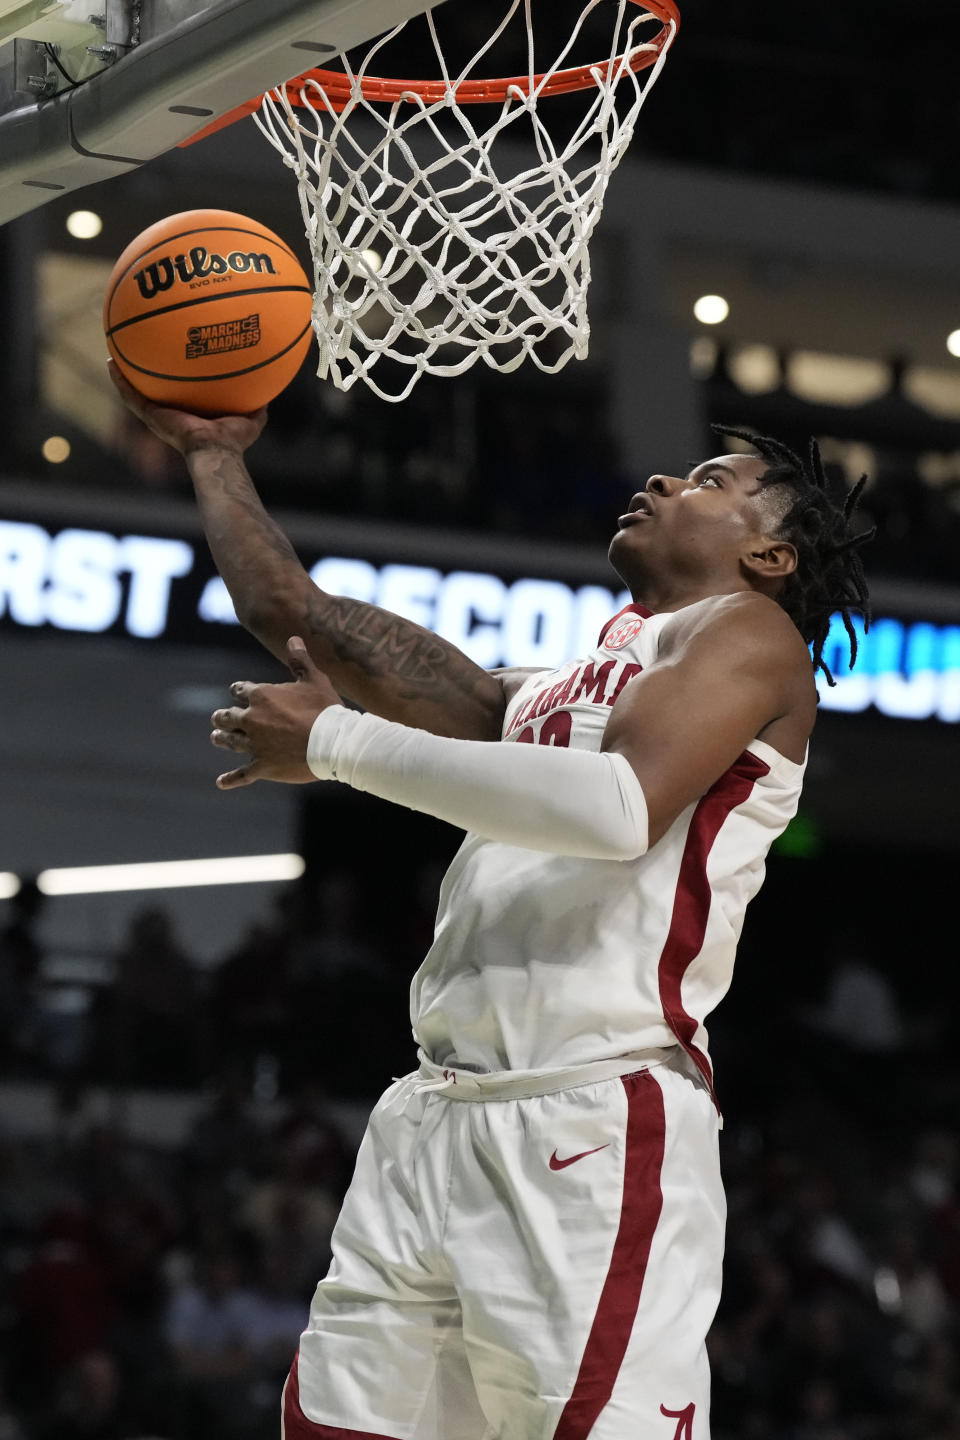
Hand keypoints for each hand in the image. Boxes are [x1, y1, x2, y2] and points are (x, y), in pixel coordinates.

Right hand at [108, 359, 267, 456]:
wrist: (216, 451)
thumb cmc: (233, 442)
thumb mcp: (251, 419)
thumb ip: (258, 406)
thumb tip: (269, 392)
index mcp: (190, 418)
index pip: (179, 398)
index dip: (174, 384)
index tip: (169, 366)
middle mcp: (171, 417)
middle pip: (154, 394)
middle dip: (146, 377)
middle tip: (138, 356)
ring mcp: (158, 417)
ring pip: (135, 394)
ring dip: (123, 376)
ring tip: (114, 355)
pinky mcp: (151, 416)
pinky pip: (130, 396)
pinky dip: (119, 380)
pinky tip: (110, 361)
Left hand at [211, 637, 341, 788]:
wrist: (333, 742)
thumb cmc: (325, 709)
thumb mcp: (314, 679)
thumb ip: (300, 660)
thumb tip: (293, 638)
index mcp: (261, 696)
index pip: (241, 690)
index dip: (239, 691)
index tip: (237, 692)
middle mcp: (251, 720)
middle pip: (228, 717)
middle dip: (223, 716)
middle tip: (218, 717)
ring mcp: (254, 745)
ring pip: (229, 741)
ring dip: (221, 738)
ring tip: (215, 737)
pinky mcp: (261, 766)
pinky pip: (241, 774)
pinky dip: (230, 779)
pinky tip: (220, 782)